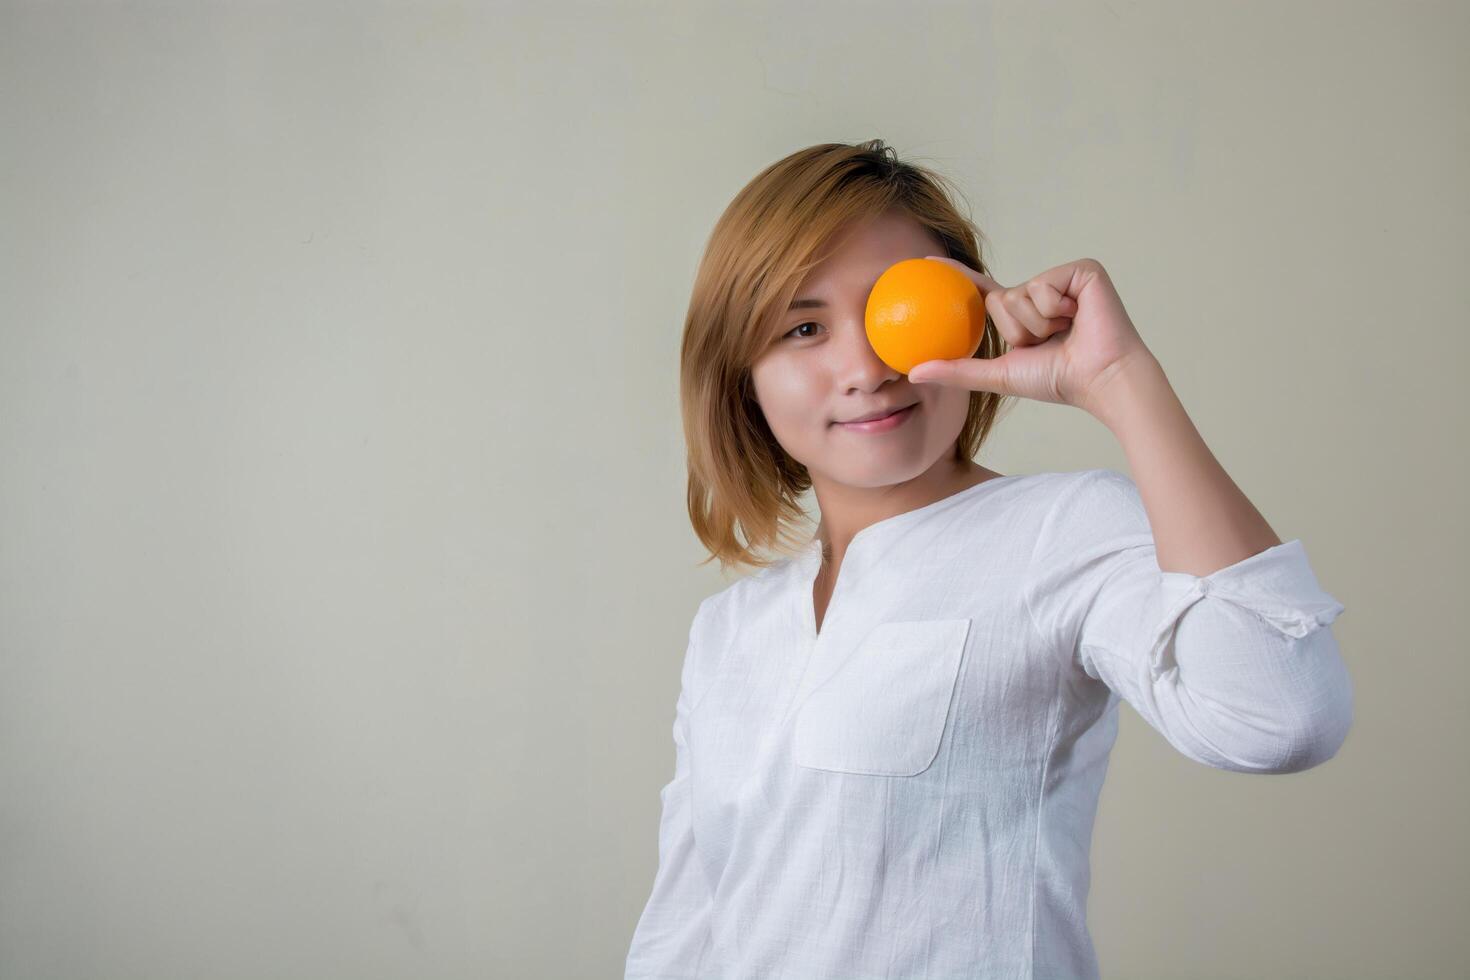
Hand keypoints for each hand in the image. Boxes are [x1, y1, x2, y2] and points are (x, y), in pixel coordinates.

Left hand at [907, 256, 1158, 416]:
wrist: (1100, 377)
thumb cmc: (1058, 380)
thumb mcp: (999, 375)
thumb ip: (958, 370)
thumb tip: (913, 372)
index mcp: (1022, 313)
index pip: (981, 291)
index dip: (956, 277)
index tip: (926, 265)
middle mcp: (1038, 292)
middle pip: (998, 299)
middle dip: (1017, 330)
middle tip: (1047, 342)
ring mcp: (1060, 279)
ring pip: (1019, 293)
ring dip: (1037, 323)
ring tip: (1065, 332)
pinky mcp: (1081, 270)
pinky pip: (1043, 285)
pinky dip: (1055, 309)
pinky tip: (1079, 317)